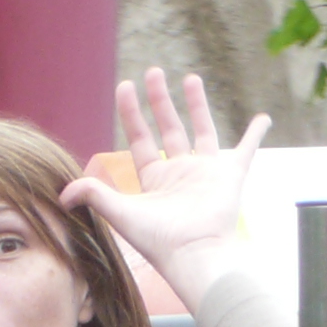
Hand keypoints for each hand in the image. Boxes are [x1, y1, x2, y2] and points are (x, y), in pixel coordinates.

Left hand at [60, 69, 268, 306]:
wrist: (196, 254)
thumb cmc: (159, 240)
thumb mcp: (121, 214)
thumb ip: (94, 196)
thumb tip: (63, 193)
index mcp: (154, 179)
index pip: (140, 138)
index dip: (131, 113)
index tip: (125, 86)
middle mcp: (180, 173)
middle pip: (169, 127)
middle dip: (160, 100)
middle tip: (154, 72)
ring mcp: (206, 173)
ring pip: (203, 130)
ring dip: (197, 105)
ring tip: (191, 78)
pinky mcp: (231, 176)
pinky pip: (247, 150)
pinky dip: (256, 135)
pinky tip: (263, 118)